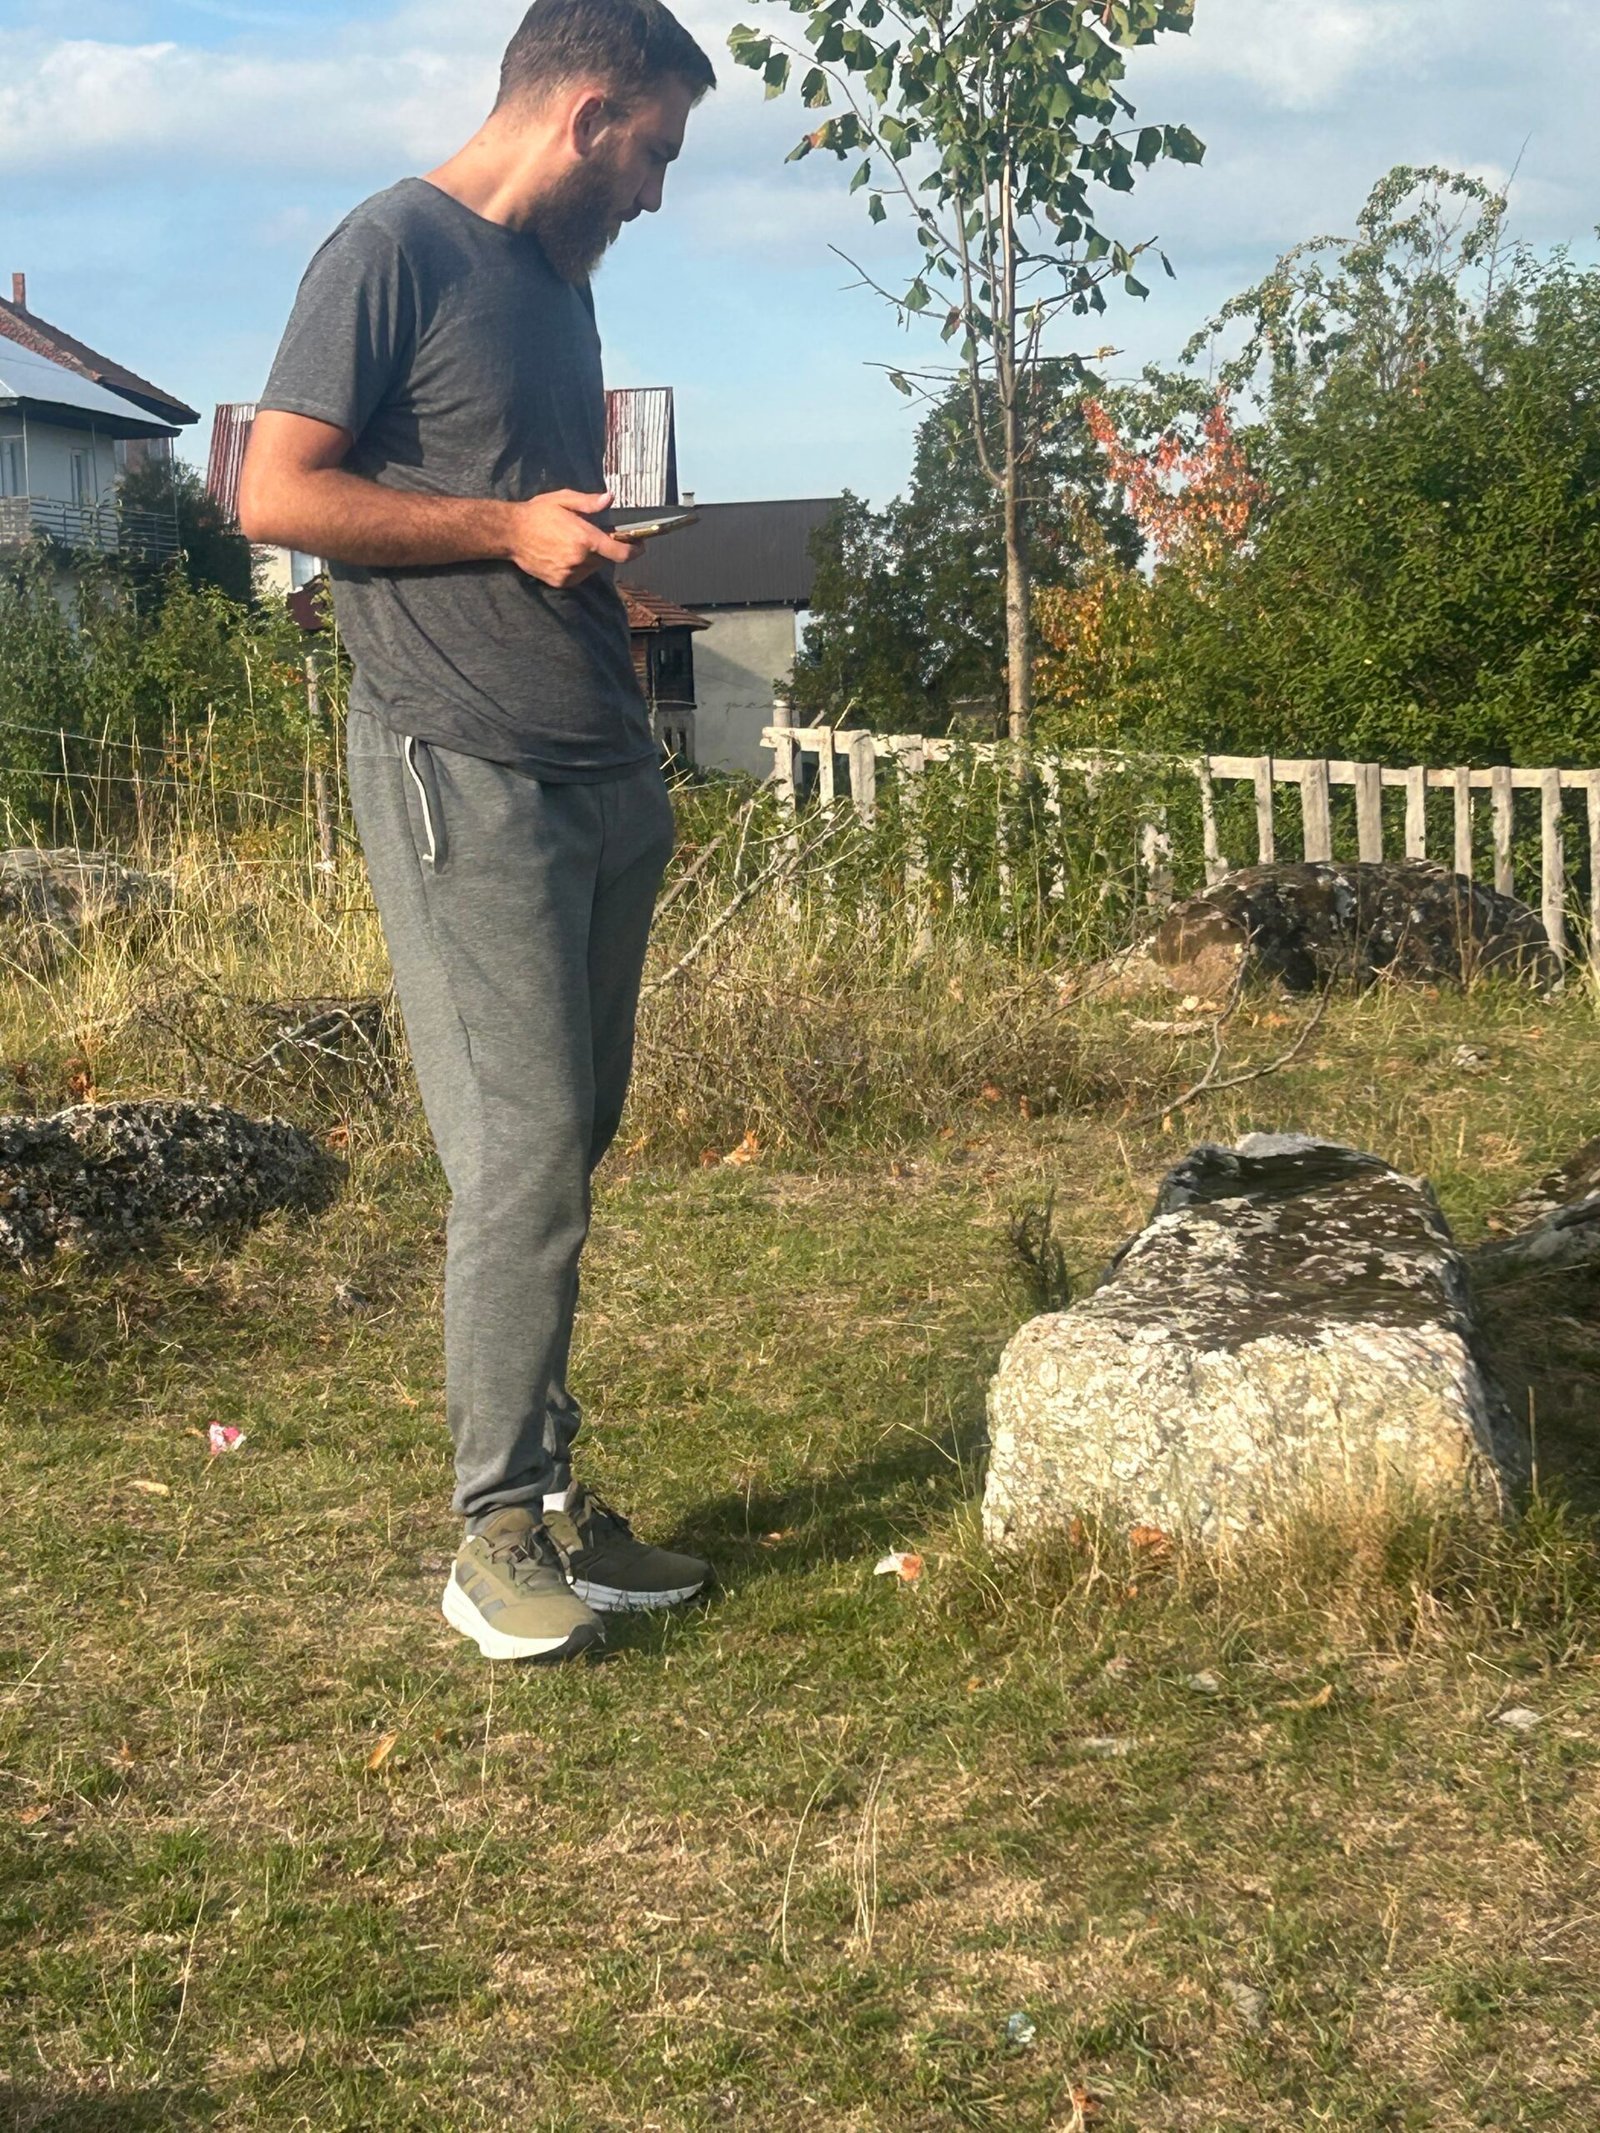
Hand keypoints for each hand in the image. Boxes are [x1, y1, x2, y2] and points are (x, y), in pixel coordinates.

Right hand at [501, 488, 641, 587]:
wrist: (510, 533)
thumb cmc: (537, 513)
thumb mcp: (564, 500)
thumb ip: (589, 502)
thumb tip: (610, 499)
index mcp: (584, 538)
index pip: (620, 552)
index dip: (634, 551)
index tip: (640, 546)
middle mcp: (579, 559)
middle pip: (605, 559)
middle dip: (604, 548)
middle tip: (591, 535)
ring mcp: (570, 572)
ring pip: (592, 568)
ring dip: (591, 558)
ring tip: (573, 543)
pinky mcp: (561, 581)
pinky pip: (579, 575)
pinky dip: (579, 566)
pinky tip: (564, 553)